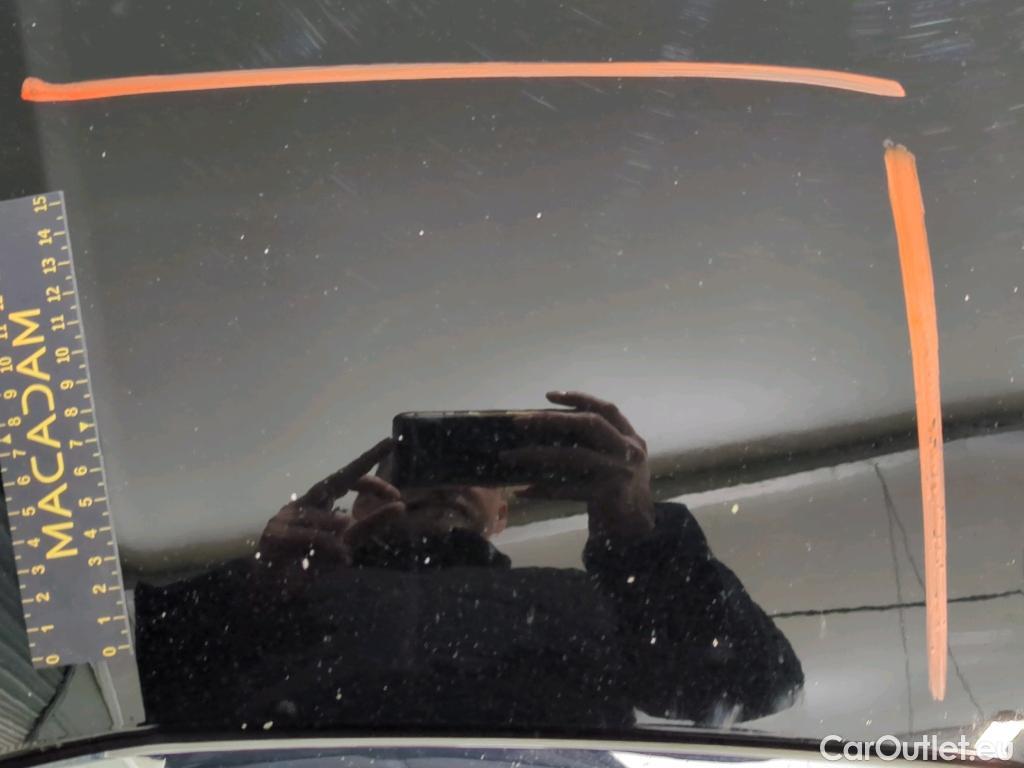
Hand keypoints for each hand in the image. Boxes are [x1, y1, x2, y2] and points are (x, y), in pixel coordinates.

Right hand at [259, 438, 399, 566]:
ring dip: (336, 530)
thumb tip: (400, 506)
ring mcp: (287, 516)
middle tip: (389, 444)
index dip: (372, 481)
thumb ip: (370, 525)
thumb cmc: (311, 560)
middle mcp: (305, 502)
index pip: (347, 479)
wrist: (275, 587)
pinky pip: (310, 536)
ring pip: (324, 516)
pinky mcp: (275, 535)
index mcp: (321, 501)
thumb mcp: (348, 541)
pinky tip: (338, 558)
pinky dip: (327, 546)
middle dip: (364, 461)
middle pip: (336, 478)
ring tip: (343, 551)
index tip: (397, 493)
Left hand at [502, 391, 653, 540]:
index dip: (579, 398)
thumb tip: (545, 428)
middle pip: (589, 424)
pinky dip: (543, 489)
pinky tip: (523, 490)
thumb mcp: (616, 459)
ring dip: (537, 454)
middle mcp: (628, 451)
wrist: (636, 529)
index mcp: (630, 437)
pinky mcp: (606, 495)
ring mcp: (618, 473)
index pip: (606, 409)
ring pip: (573, 456)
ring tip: (510, 455)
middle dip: (552, 419)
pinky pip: (567, 489)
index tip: (549, 396)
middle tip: (520, 421)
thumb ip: (595, 442)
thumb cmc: (618, 488)